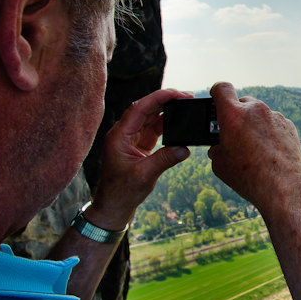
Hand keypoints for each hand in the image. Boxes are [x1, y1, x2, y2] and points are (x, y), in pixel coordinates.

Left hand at [86, 89, 191, 230]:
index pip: (139, 108)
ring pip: (150, 117)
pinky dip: (166, 125)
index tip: (177, 93)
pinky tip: (178, 123)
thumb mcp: (145, 176)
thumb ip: (164, 160)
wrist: (113, 206)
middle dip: (166, 100)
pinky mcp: (138, 145)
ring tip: (186, 107)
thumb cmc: (122, 192)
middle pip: (145, 108)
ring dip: (167, 111)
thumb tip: (184, 148)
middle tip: (187, 97)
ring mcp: (130, 139)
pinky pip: (153, 129)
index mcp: (119, 135)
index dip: (159, 97)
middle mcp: (123, 133)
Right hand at [207, 82, 300, 212]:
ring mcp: (274, 116)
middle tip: (234, 132)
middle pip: (242, 101)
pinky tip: (269, 150)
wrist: (283, 187)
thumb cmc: (248, 177)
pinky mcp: (289, 125)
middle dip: (237, 114)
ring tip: (253, 146)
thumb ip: (216, 149)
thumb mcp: (220, 164)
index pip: (221, 88)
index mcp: (233, 115)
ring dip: (254, 123)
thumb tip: (218, 148)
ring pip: (259, 113)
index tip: (216, 99)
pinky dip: (270, 131)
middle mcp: (255, 110)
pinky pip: (274, 122)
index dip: (217, 92)